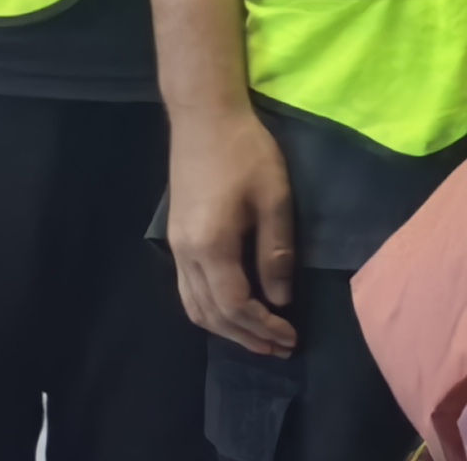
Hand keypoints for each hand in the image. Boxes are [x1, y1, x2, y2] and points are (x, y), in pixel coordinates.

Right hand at [167, 100, 298, 354]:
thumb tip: (281, 298)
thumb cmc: (246, 151)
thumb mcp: (274, 197)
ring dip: (225, 329)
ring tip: (257, 337)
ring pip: (194, 307)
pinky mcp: (175, 239)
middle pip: (212, 315)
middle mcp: (186, 256)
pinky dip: (209, 310)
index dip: (263, 326)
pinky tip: (230, 311)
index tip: (290, 337)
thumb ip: (276, 252)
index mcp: (212, 247)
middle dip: (246, 337)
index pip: (236, 306)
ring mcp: (176, 249)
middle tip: (279, 348)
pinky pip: (187, 291)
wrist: (204, 118)